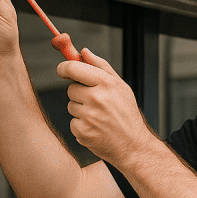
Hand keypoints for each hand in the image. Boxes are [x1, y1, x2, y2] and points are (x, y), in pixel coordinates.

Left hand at [58, 49, 155, 165]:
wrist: (133, 146)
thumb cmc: (127, 115)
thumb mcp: (121, 86)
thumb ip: (101, 66)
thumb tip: (84, 51)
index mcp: (105, 83)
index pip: (73, 68)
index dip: (64, 68)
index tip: (63, 70)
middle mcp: (96, 98)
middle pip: (71, 89)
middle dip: (80, 93)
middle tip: (96, 102)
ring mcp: (88, 116)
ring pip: (71, 106)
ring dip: (81, 110)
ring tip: (99, 116)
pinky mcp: (82, 131)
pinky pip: (72, 122)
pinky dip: (81, 125)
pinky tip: (96, 127)